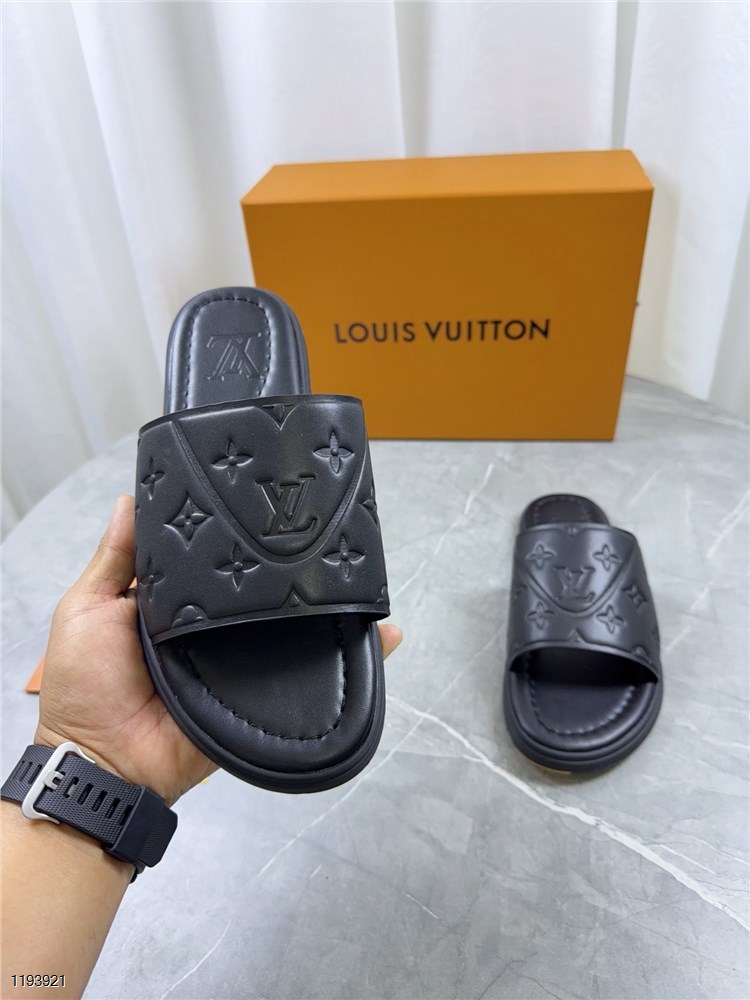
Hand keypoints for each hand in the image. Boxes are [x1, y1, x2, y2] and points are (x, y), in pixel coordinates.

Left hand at [35, 495, 401, 804]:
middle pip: (256, 592)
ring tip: (359, 571)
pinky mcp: (260, 693)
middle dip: (286, 567)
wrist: (104, 763)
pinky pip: (304, 674)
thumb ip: (113, 559)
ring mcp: (240, 660)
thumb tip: (133, 497)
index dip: (232, 534)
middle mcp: (212, 627)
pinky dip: (341, 657)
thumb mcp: (85, 609)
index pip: (212, 560)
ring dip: (322, 607)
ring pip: (288, 628)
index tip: (263, 497)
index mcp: (174, 602)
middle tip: (323, 527)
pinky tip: (379, 634)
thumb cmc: (84, 682)